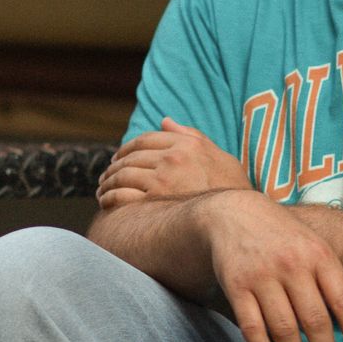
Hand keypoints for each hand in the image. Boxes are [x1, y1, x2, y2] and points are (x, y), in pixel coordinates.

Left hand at [97, 119, 251, 206]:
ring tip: (102, 191)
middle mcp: (173, 157)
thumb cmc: (235, 192)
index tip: (120, 157)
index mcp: (187, 144)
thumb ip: (193, 136)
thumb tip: (165, 121)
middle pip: (131, 157)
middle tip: (105, 176)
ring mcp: (163, 179)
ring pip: (122, 175)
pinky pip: (122, 196)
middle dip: (114, 166)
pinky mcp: (155, 202)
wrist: (240, 220)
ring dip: (107, 182)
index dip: (128, 148)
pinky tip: (106, 203)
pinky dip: (110, 197)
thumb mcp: (221, 157)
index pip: (146, 139)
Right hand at [198, 192, 342, 341]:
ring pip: (283, 328)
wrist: (233, 213)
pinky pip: (251, 326)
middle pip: (315, 320)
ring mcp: (262, 275)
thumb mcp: (318, 254)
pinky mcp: (236, 285)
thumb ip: (342, 290)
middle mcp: (293, 264)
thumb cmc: (285, 239)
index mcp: (320, 256)